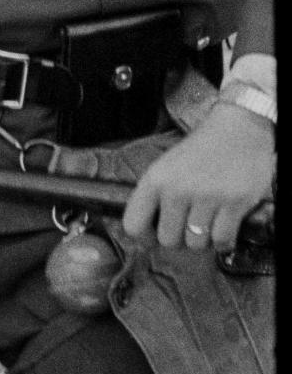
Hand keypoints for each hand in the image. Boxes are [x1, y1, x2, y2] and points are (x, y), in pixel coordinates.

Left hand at [120, 100, 275, 250]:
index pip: (134, 225)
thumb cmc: (201, 151)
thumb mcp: (166, 166)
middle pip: (168, 240)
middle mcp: (177, 189)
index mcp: (155, 179)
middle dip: (179, 240)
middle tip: (189, 229)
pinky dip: (224, 242)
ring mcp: (207, 196)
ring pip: (196, 244)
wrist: (239, 130)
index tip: (156, 237)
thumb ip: (155, 196)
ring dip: (203, 241)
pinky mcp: (234, 202)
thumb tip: (149, 233)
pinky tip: (223, 230)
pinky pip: (222, 240)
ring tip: (207, 226)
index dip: (145, 238)